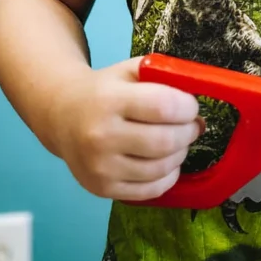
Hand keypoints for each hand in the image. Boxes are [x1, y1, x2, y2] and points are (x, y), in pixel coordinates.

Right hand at [54, 57, 203, 200]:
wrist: (62, 116)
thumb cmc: (104, 90)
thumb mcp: (130, 70)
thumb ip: (165, 78)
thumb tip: (198, 107)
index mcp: (109, 100)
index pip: (163, 107)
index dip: (187, 107)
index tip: (191, 106)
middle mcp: (101, 136)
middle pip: (165, 141)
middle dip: (188, 132)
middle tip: (191, 125)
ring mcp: (100, 167)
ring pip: (161, 168)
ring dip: (181, 153)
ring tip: (178, 141)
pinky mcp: (102, 189)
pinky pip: (150, 190)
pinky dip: (168, 176)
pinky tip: (167, 162)